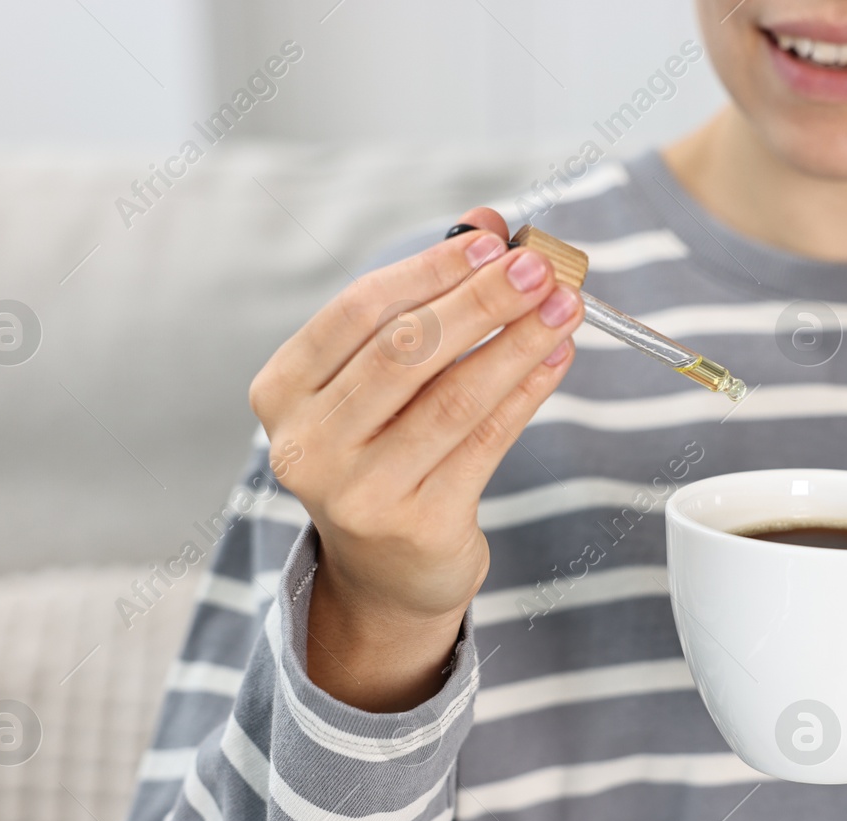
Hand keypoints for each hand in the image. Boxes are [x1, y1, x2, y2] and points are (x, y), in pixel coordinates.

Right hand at [249, 208, 582, 711]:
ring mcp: (359, 493)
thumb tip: (486, 224)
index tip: (490, 242)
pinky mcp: (417, 525)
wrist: (385, 570)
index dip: (427, 270)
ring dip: (518, 344)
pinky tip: (556, 360)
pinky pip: (485, 443)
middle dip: (482, 302)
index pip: (357, 312)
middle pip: (406, 352)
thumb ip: (424, 299)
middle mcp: (308, 445)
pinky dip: (526, 394)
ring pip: (453, 399)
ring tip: (565, 309)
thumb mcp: (383, 377)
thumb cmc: (383, 450)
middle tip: (540, 269)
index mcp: (282, 392)